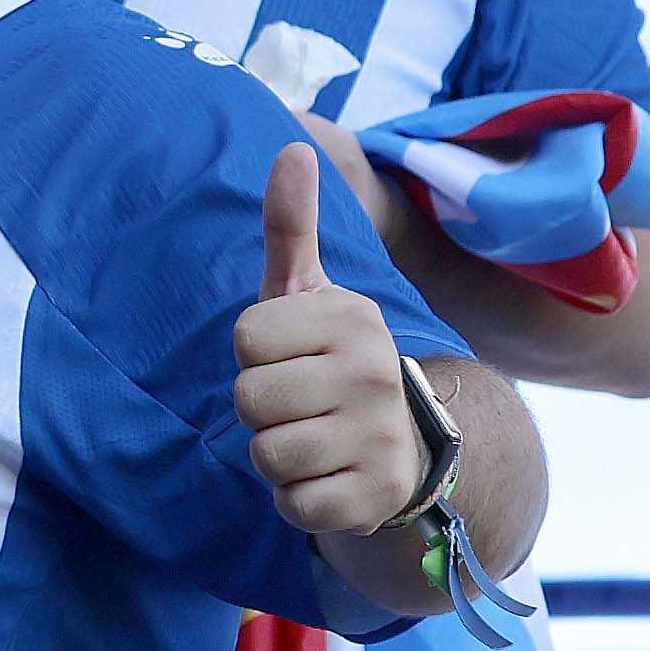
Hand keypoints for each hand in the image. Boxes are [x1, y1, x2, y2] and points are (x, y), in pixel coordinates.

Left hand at [237, 148, 433, 540]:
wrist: (405, 446)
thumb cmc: (333, 361)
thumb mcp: (310, 293)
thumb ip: (291, 226)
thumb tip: (292, 146)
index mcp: (352, 320)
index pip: (244, 339)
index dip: (254, 353)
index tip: (292, 356)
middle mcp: (374, 374)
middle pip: (247, 398)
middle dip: (259, 408)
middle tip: (301, 404)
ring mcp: (379, 439)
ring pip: (265, 453)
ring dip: (274, 455)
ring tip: (313, 439)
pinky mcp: (373, 499)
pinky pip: (291, 504)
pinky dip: (296, 499)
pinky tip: (327, 478)